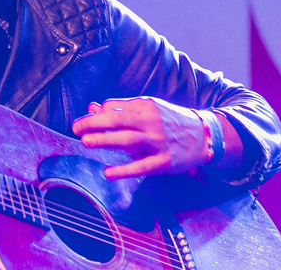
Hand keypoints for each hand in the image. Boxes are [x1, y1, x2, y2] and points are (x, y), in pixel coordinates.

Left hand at [71, 97, 207, 179]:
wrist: (204, 135)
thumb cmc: (169, 121)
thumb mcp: (147, 109)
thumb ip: (120, 109)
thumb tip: (92, 108)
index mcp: (145, 106)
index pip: (114, 108)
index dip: (97, 115)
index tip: (83, 123)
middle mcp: (151, 122)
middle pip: (117, 120)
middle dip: (94, 124)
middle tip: (75, 128)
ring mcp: (158, 142)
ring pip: (127, 140)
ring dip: (105, 140)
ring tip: (85, 142)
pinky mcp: (164, 161)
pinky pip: (141, 166)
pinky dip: (124, 170)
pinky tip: (108, 173)